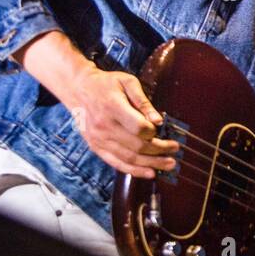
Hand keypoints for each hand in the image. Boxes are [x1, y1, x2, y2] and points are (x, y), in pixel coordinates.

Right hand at [60, 62, 178, 179]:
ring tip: (169, 164)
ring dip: (151, 164)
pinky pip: (116, 163)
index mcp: (112, 107)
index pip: (138, 127)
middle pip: (137, 145)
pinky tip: (150, 173)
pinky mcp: (96, 147)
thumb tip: (159, 121)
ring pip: (129, 158)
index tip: (160, 129)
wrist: (79, 89)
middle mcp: (104, 126)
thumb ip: (143, 101)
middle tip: (175, 149)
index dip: (153, 131)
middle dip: (160, 150)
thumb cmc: (107, 84)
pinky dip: (134, 171)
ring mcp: (98, 139)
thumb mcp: (127, 82)